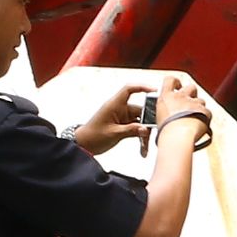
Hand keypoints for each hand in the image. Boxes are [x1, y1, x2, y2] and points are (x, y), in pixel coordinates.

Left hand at [73, 76, 210, 155]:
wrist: (82, 145)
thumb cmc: (92, 136)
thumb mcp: (113, 134)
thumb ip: (131, 130)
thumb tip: (146, 129)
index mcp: (114, 105)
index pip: (129, 89)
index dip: (142, 87)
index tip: (154, 91)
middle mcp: (120, 109)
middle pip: (140, 110)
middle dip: (148, 123)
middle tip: (152, 134)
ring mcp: (122, 118)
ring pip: (140, 122)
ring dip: (144, 134)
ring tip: (145, 148)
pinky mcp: (123, 126)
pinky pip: (136, 129)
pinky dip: (139, 138)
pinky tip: (142, 149)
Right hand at [145, 73, 215, 157]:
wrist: (178, 138)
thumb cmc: (166, 132)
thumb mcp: (159, 119)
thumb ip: (165, 112)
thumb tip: (168, 115)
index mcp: (167, 97)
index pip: (170, 80)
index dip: (175, 82)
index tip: (177, 86)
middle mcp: (181, 97)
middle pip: (191, 87)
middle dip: (192, 93)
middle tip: (189, 103)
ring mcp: (194, 103)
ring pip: (201, 100)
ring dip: (199, 107)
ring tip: (194, 119)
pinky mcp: (205, 111)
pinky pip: (207, 112)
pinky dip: (205, 118)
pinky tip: (200, 125)